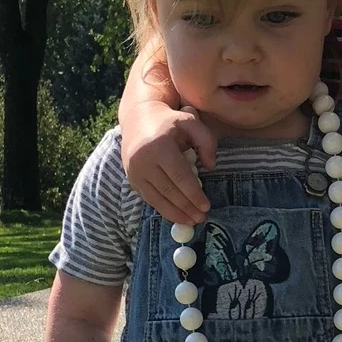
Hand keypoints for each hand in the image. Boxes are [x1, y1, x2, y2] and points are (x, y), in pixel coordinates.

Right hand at [123, 106, 215, 224]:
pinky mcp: (131, 180)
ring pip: (157, 199)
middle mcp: (143, 161)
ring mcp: (134, 172)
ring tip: (192, 222)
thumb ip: (206, 141)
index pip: (180, 177)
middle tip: (202, 218)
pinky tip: (177, 216)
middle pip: (169, 191)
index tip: (207, 206)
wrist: (138, 119)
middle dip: (187, 208)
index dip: (194, 194)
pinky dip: (163, 210)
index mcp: (159, 146)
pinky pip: (149, 199)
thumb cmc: (170, 122)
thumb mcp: (191, 123)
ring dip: (175, 214)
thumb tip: (210, 167)